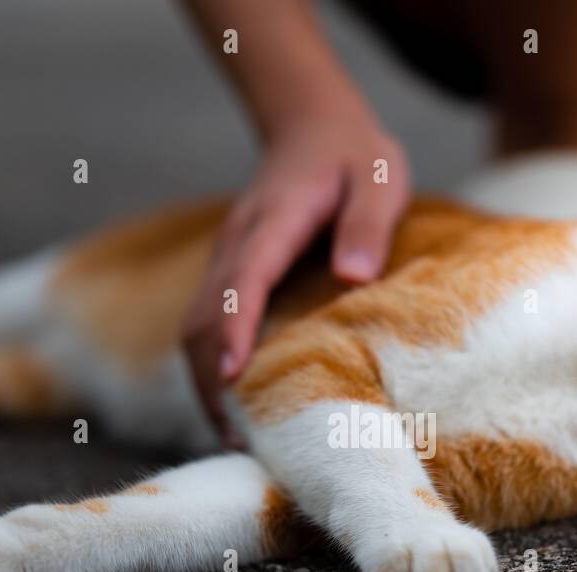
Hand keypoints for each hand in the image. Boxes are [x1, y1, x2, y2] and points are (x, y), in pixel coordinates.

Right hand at [182, 117, 410, 445]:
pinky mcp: (229, 275)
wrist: (311, 126)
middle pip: (205, 315)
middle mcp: (238, 243)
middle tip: (241, 440)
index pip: (245, 279)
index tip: (234, 376)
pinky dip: (211, 369)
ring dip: (207, 382)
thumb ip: (369, 222)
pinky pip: (206, 326)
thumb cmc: (356, 158)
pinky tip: (235, 409)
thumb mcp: (380, 176)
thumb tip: (355, 275)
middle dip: (213, 379)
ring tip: (236, 441)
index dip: (236, 328)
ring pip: (196, 327)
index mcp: (273, 219)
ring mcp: (226, 260)